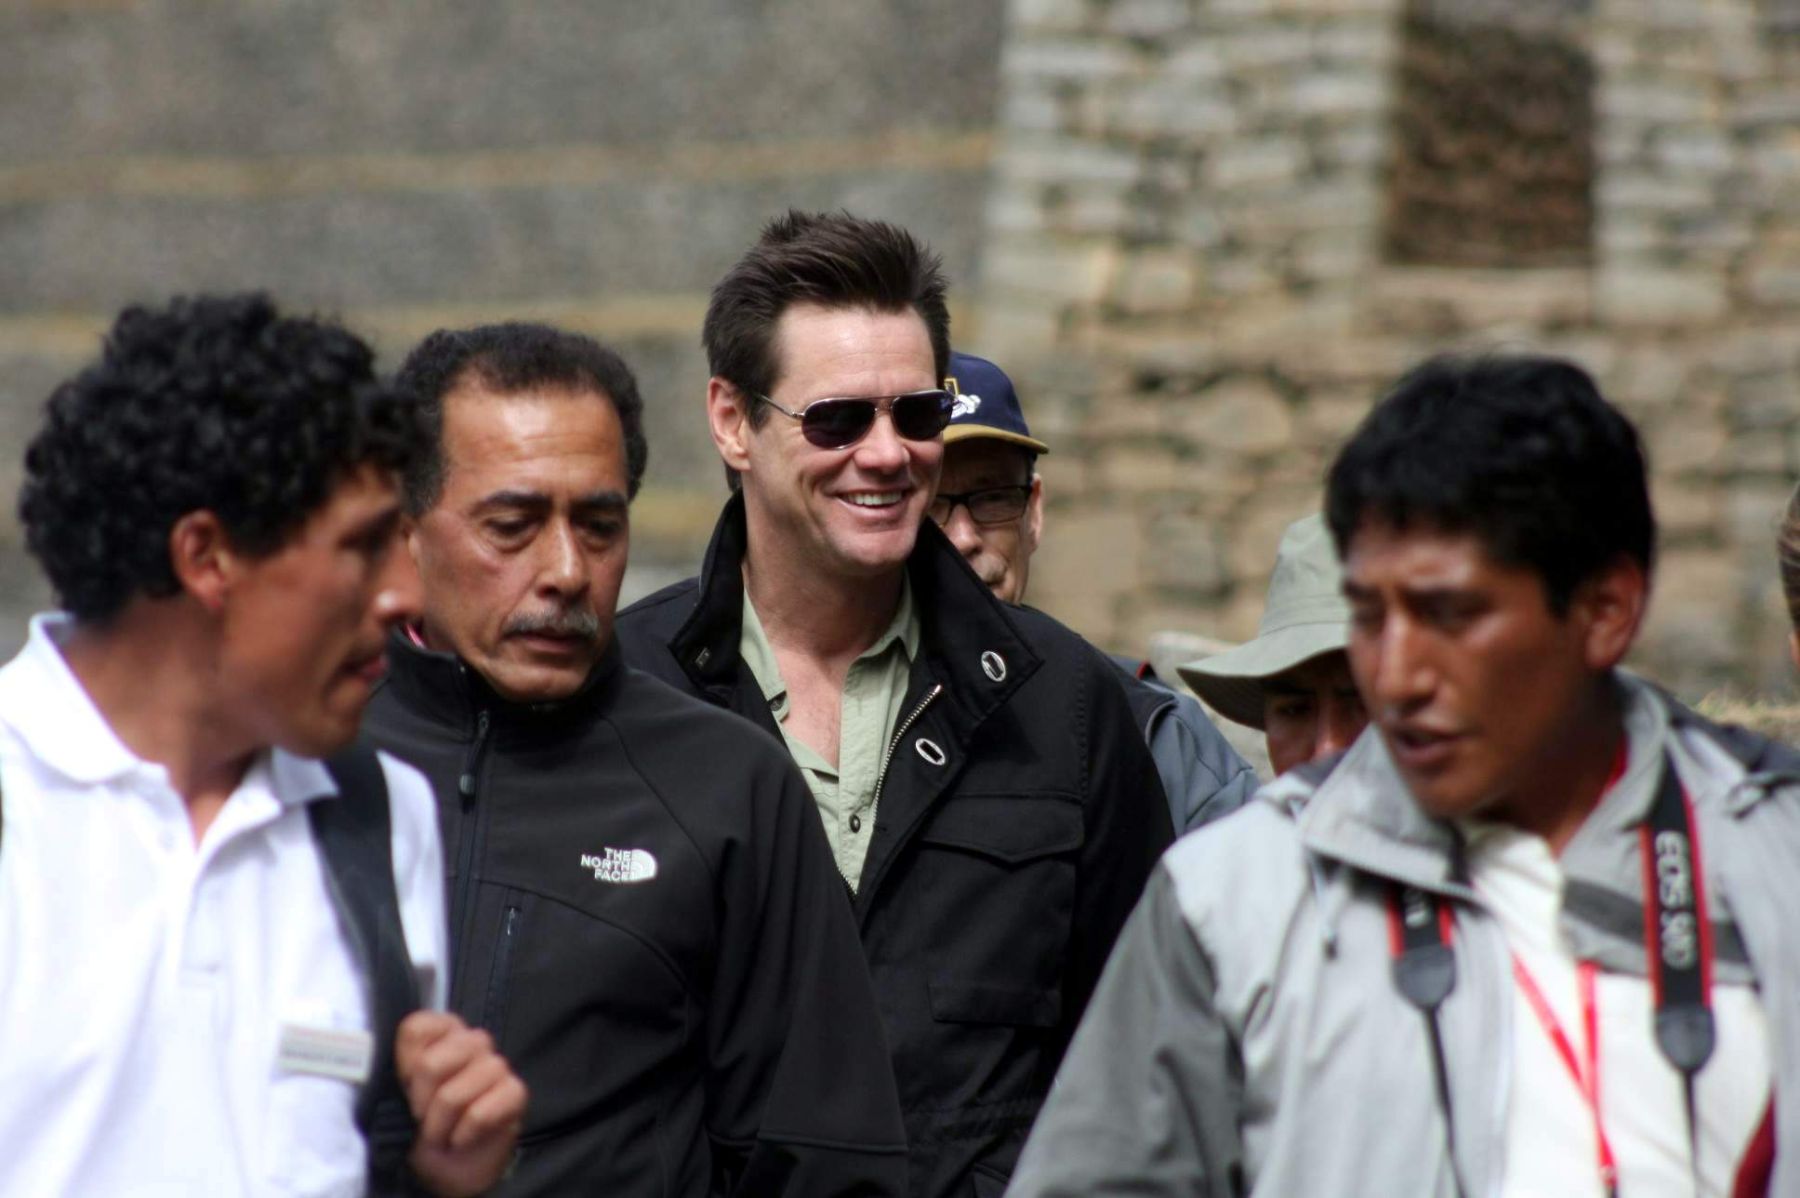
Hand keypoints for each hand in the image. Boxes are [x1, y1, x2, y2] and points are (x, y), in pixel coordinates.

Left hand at [396, 1010, 527, 1196]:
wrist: (451, 1164)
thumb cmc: (423, 1123)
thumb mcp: (397, 1094)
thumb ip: (395, 1067)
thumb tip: (395, 1062)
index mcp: (443, 1032)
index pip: (417, 1029)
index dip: (404, 1065)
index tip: (405, 1086)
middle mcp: (472, 1041)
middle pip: (430, 1065)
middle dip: (420, 1102)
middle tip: (421, 1116)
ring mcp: (497, 1065)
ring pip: (454, 1095)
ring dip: (440, 1125)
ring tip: (441, 1132)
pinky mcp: (515, 1091)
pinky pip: (480, 1113)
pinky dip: (464, 1133)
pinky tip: (462, 1137)